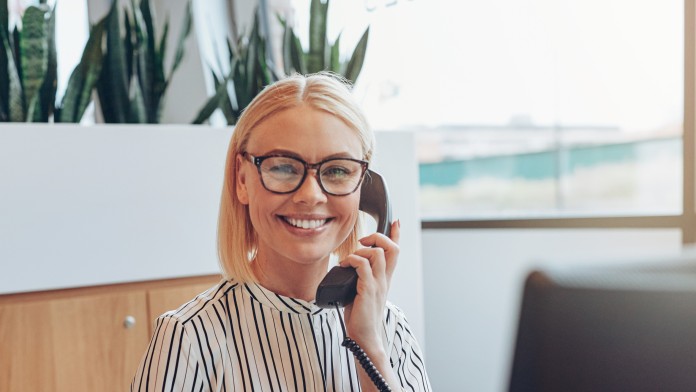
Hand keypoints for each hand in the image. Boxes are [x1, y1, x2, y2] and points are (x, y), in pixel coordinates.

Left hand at [339, 219, 400, 347]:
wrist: (364, 337)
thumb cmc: (360, 316)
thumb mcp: (361, 291)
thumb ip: (359, 278)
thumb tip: (346, 267)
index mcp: (384, 279)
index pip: (395, 252)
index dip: (396, 235)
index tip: (396, 222)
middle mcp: (384, 280)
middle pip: (392, 248)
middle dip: (378, 237)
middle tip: (363, 242)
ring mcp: (377, 284)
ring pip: (377, 253)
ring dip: (361, 250)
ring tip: (350, 259)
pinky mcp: (367, 290)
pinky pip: (362, 266)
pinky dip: (352, 260)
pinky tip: (344, 266)